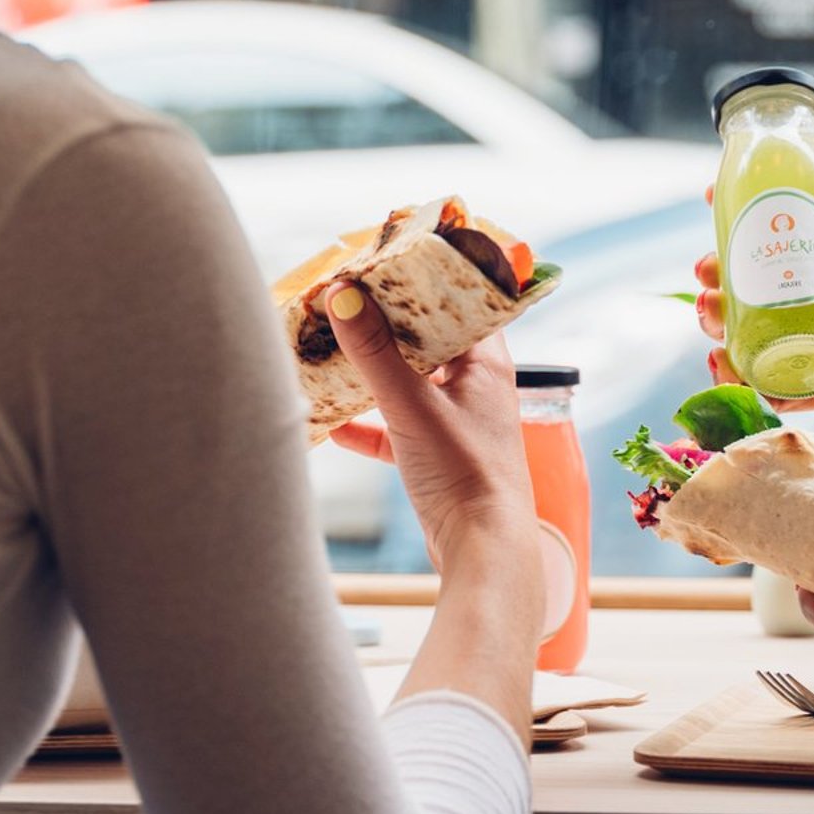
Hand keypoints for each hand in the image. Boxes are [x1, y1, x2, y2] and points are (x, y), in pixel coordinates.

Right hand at [326, 291, 537, 586]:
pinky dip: (364, 422)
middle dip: (381, 321)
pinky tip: (330, 423)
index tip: (376, 260)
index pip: (456, 299)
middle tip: (339, 300)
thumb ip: (374, 352)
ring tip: (327, 349)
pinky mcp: (435, 457)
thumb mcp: (412, 407)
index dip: (418, 277)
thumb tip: (341, 295)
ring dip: (369, 370)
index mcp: (486, 362)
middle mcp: (474, 386)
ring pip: (406, 382)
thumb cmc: (466, 475)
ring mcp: (455, 421)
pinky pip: (393, 428)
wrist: (483, 553)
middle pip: (424, 338)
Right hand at [696, 154, 813, 428]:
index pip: (792, 226)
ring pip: (766, 332)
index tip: (711, 203)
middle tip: (704, 277)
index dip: (748, 214)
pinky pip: (791, 385)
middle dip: (723, 278)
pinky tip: (726, 371)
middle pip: (764, 282)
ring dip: (728, 327)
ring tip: (709, 320)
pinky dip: (755, 383)